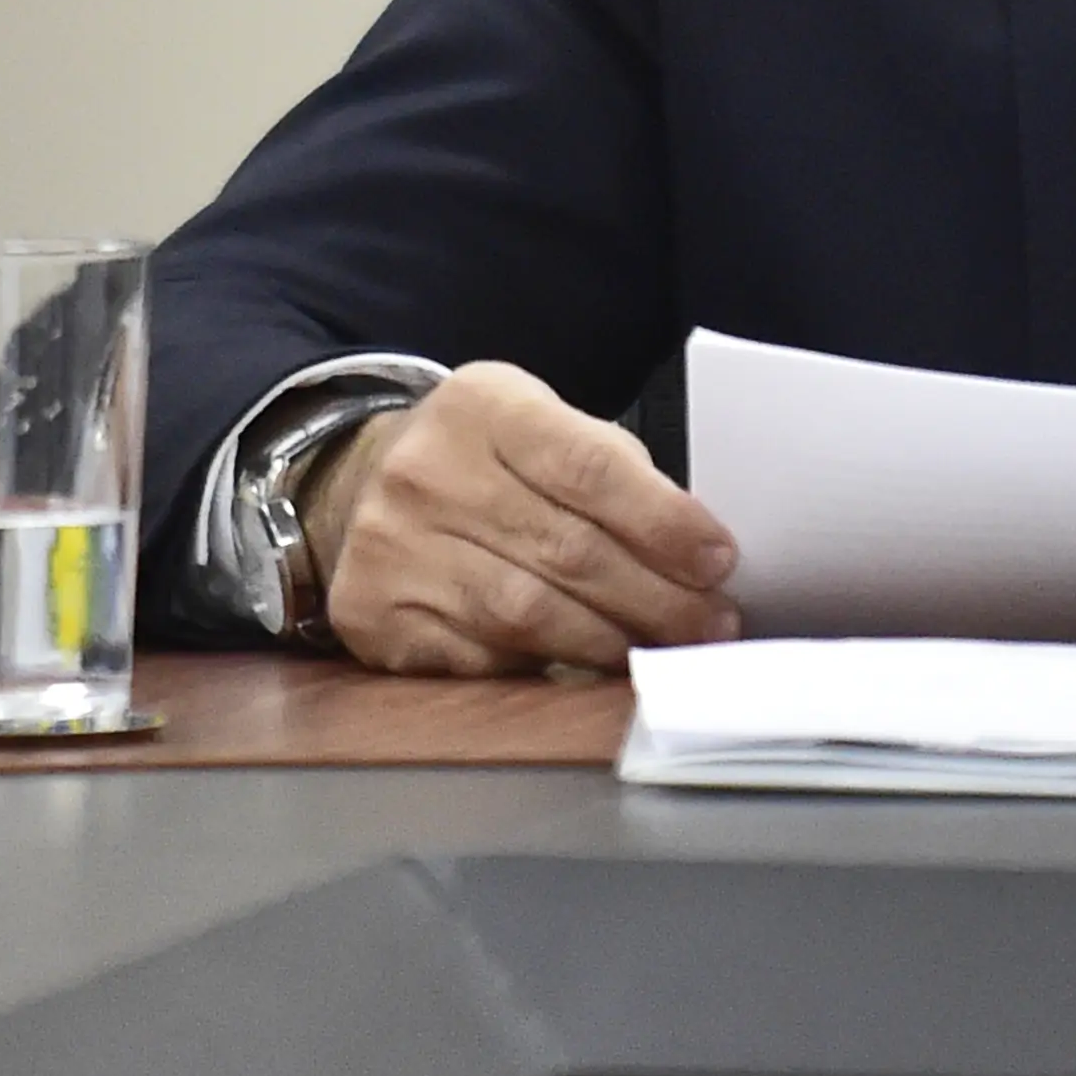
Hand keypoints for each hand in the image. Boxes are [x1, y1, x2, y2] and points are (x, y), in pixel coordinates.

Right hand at [308, 361, 740, 677]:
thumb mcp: (537, 426)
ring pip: (528, 613)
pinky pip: (481, 657)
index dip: (663, 522)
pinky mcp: (375, 614)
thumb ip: (609, 472)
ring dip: (609, 642)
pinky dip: (541, 667)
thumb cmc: (478, 461)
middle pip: (567, 550)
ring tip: (658, 651)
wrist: (356, 483)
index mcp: (482, 407)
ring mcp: (392, 546)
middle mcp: (427, 471)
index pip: (589, 468)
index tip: (718, 561)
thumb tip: (694, 553)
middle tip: (708, 626)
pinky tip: (578, 666)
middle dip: (655, 598)